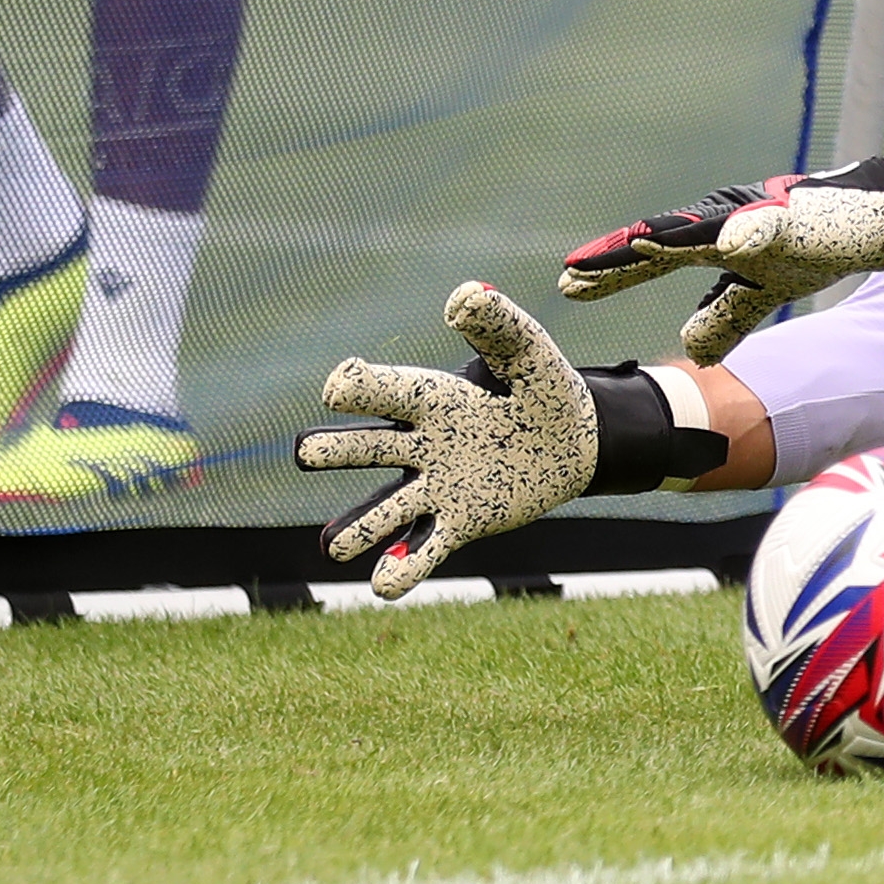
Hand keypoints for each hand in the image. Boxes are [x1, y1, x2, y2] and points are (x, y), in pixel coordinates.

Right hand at [292, 282, 597, 596]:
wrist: (576, 441)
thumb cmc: (543, 386)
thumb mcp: (528, 351)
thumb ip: (500, 324)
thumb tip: (466, 296)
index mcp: (429, 397)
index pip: (381, 391)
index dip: (357, 387)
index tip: (340, 387)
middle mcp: (420, 444)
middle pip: (364, 448)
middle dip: (335, 449)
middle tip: (307, 452)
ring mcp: (434, 487)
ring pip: (384, 511)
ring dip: (357, 529)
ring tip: (331, 548)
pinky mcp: (459, 523)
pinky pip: (423, 550)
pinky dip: (402, 569)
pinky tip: (384, 586)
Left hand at [558, 156, 883, 364]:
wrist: (870, 219)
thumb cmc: (812, 246)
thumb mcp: (761, 293)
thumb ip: (725, 316)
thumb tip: (689, 348)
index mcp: (712, 242)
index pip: (650, 259)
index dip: (611, 275)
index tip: (568, 287)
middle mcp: (723, 223)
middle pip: (660, 242)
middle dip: (617, 258)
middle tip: (572, 274)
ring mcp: (754, 215)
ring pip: (702, 228)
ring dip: (664, 239)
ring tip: (627, 248)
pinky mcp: (791, 215)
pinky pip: (766, 225)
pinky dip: (746, 232)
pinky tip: (728, 244)